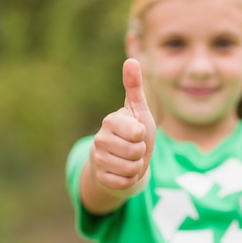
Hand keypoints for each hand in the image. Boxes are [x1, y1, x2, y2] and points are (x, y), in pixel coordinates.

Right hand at [90, 59, 155, 192]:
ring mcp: (98, 159)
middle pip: (135, 152)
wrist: (124, 160)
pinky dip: (130, 180)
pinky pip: (124, 182)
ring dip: (136, 166)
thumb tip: (132, 60)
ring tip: (130, 159)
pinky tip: (123, 172)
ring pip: (130, 169)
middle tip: (135, 149)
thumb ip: (135, 87)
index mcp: (110, 121)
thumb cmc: (134, 133)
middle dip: (141, 153)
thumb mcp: (139, 110)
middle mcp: (99, 139)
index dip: (143, 136)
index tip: (137, 133)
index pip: (137, 133)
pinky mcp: (100, 177)